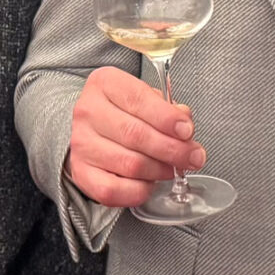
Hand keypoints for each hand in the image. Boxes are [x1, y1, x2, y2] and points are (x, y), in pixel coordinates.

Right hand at [66, 66, 202, 209]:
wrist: (93, 130)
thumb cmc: (125, 112)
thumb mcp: (146, 98)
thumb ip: (168, 109)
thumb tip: (185, 124)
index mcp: (105, 84)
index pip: (138, 99)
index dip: (167, 118)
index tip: (187, 131)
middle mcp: (88, 111)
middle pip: (135, 134)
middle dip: (172, 149)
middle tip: (193, 157)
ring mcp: (81, 143)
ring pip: (130, 164)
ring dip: (160, 170)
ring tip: (172, 169)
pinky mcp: (81, 172)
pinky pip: (113, 190)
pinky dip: (139, 191)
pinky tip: (150, 183)